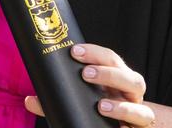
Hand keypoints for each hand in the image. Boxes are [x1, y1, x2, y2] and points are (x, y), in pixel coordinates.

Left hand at [24, 43, 154, 126]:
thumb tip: (30, 100)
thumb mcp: (81, 99)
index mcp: (117, 78)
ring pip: (141, 106)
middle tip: (85, 73)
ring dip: (121, 105)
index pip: (110, 58)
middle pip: (131, 77)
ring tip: (100, 106)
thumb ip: (56, 101)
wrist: (125, 125)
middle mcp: (131, 92)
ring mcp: (138, 111)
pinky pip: (140, 123)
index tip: (74, 51)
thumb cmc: (100, 108)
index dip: (94, 52)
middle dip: (108, 73)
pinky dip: (128, 123)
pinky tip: (117, 127)